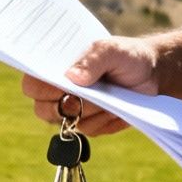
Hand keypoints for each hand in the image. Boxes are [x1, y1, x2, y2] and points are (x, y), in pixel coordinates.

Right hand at [19, 36, 161, 135]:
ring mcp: (74, 110)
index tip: (63, 86)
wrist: (150, 73)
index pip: (31, 85)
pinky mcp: (90, 123)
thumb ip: (93, 60)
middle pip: (43, 111)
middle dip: (69, 105)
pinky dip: (107, 120)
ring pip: (70, 123)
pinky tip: (119, 106)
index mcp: (56, 69)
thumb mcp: (112, 50)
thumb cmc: (125, 55)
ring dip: (94, 111)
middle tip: (91, 94)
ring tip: (113, 95)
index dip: (41, 89)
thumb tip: (72, 78)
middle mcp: (59, 91)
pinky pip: (91, 131)